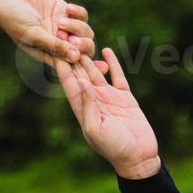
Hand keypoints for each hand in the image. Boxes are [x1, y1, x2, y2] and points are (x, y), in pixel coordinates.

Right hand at [0, 0, 103, 70]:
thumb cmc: (14, 19)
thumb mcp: (33, 35)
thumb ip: (54, 45)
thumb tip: (75, 57)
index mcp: (50, 55)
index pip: (74, 65)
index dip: (90, 67)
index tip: (102, 68)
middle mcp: (59, 43)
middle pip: (84, 50)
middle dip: (83, 45)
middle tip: (72, 39)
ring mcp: (63, 27)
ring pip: (86, 32)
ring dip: (78, 27)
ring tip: (61, 21)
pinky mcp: (64, 11)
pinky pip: (82, 15)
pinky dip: (78, 13)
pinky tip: (67, 8)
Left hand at [56, 47, 160, 179]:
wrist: (138, 158)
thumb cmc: (114, 149)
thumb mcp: (96, 130)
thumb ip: (87, 106)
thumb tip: (80, 82)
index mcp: (82, 108)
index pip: (69, 82)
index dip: (61, 65)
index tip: (53, 46)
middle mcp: (93, 100)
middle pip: (80, 73)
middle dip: (71, 55)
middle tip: (63, 33)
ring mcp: (109, 98)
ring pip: (96, 71)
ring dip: (88, 55)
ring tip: (80, 36)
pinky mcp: (125, 98)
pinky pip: (117, 76)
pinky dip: (112, 63)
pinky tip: (106, 49)